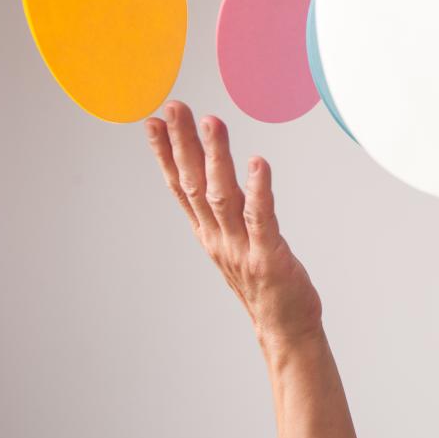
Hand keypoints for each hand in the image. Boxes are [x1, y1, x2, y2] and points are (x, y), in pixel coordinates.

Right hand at [145, 100, 323, 353]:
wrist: (285, 330)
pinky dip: (258, 189)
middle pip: (194, 184)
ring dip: (215, 158)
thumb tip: (219, 184)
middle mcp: (219, 238)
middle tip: (175, 107)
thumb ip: (226, 217)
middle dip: (183, 144)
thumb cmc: (266, 286)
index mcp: (209, 234)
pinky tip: (257, 163)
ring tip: (212, 123)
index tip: (153, 122)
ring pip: (222, 196)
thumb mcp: (236, 247)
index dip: (165, 154)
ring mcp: (241, 248)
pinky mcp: (268, 257)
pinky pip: (261, 218)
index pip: (180, 188)